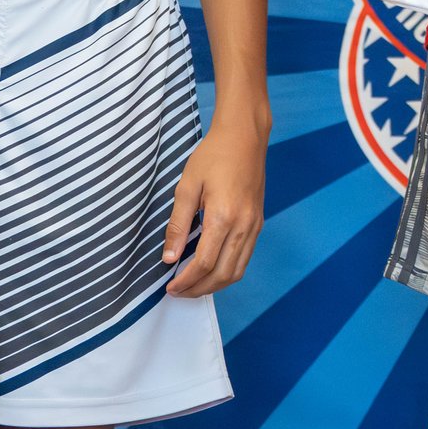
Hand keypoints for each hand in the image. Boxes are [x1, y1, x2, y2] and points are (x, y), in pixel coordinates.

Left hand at [164, 116, 265, 296]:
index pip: (203, 263)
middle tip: (178, 292)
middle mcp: (243, 226)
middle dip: (199, 289)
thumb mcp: (187, 186)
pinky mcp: (258, 223)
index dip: (186, 280)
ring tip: (193, 285)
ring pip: (237, 271)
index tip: (170, 287)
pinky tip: (212, 269)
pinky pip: (245, 257)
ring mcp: (254, 225)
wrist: (244, 136)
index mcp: (223, 217)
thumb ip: (178, 224)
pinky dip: (228, 271)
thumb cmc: (213, 155)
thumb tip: (169, 257)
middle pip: (222, 274)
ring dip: (215, 285)